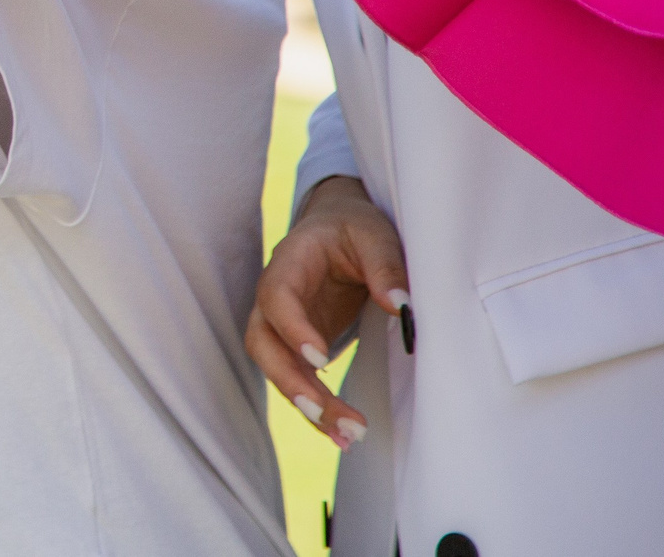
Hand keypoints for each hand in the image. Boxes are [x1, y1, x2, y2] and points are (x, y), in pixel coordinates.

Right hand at [249, 176, 405, 449]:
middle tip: (329, 413)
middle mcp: (276, 297)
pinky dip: (315, 410)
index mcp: (289, 262)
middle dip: (291, 382)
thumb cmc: (355, 228)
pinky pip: (297, 380)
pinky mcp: (299, 347)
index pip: (275, 297)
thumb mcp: (374, 233)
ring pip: (276, 368)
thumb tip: (401, 305)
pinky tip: (341, 436)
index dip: (292, 328)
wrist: (340, 229)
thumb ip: (386, 265)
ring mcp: (283, 325)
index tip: (320, 358)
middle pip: (262, 343)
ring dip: (306, 404)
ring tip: (347, 435)